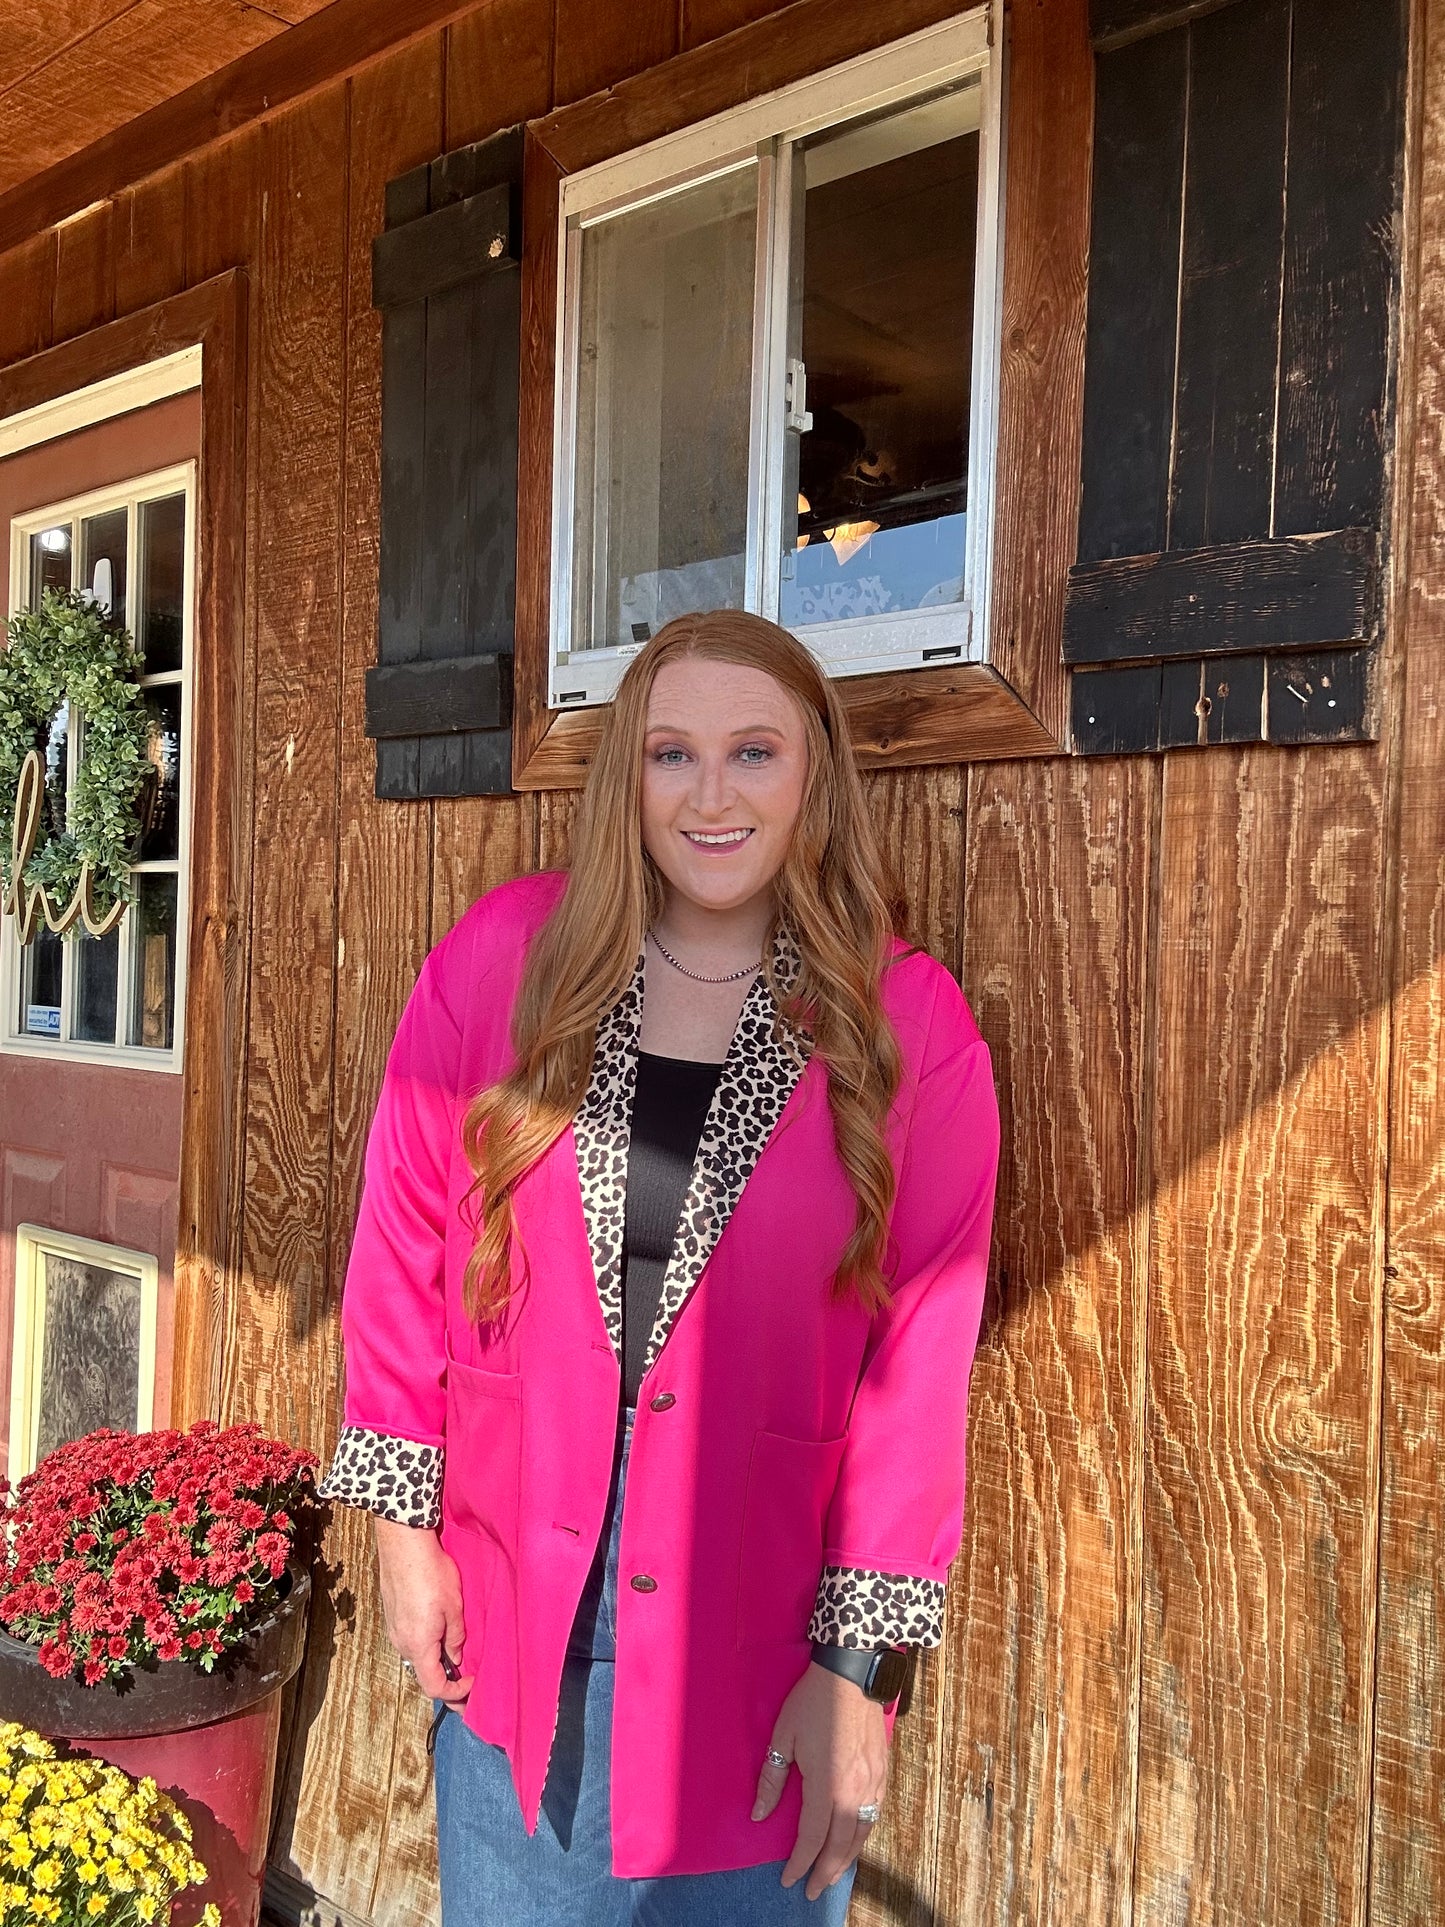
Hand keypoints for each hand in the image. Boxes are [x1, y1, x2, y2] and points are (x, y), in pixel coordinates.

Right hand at [372, 1516, 473, 1707]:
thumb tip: (455, 1657)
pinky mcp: (393, 1616)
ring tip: (457, 1652)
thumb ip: (456, 1638)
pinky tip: (440, 1630)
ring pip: (418, 1655)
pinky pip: (411, 1639)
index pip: (434, 1686)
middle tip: (467, 1678)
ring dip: (436, 1659)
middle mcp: (402, 1643)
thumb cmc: (430, 1573)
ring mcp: (394, 1629)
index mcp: (418, 1646)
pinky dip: (426, 1643)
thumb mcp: (454, 1608)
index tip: (471, 1686)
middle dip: (446, 1678)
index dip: (455, 1694)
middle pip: (424, 1673)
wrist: (404, 1545)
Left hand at [751, 1659, 888, 1900]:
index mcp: (827, 1785)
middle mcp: (854, 1791)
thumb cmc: (812, 1702)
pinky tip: (854, 1841)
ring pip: (861, 1834)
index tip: (787, 1880)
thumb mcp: (783, 1737)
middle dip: (825, 1872)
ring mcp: (873, 1783)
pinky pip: (874, 1816)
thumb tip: (759, 1816)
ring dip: (846, 1859)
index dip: (799, 1863)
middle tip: (812, 1892)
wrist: (852, 1673)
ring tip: (832, 1874)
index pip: (812, 1838)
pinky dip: (863, 1836)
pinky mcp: (883, 1772)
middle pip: (840, 1845)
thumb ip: (772, 1779)